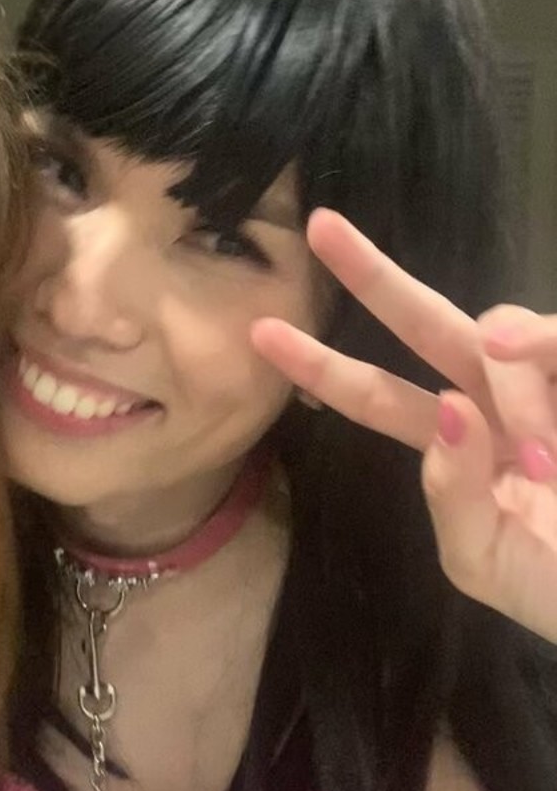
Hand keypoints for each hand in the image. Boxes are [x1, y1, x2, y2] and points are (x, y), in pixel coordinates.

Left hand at [251, 209, 556, 643]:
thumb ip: (448, 497)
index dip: (324, 368)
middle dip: (372, 276)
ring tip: (546, 467)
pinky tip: (550, 439)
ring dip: (513, 393)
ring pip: (499, 333)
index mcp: (465, 450)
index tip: (263, 332)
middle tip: (322, 227)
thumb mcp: (486, 563)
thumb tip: (447, 410)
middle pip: (427, 325)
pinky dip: (550, 361)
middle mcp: (504, 404)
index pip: (382, 398)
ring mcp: (554, 384)